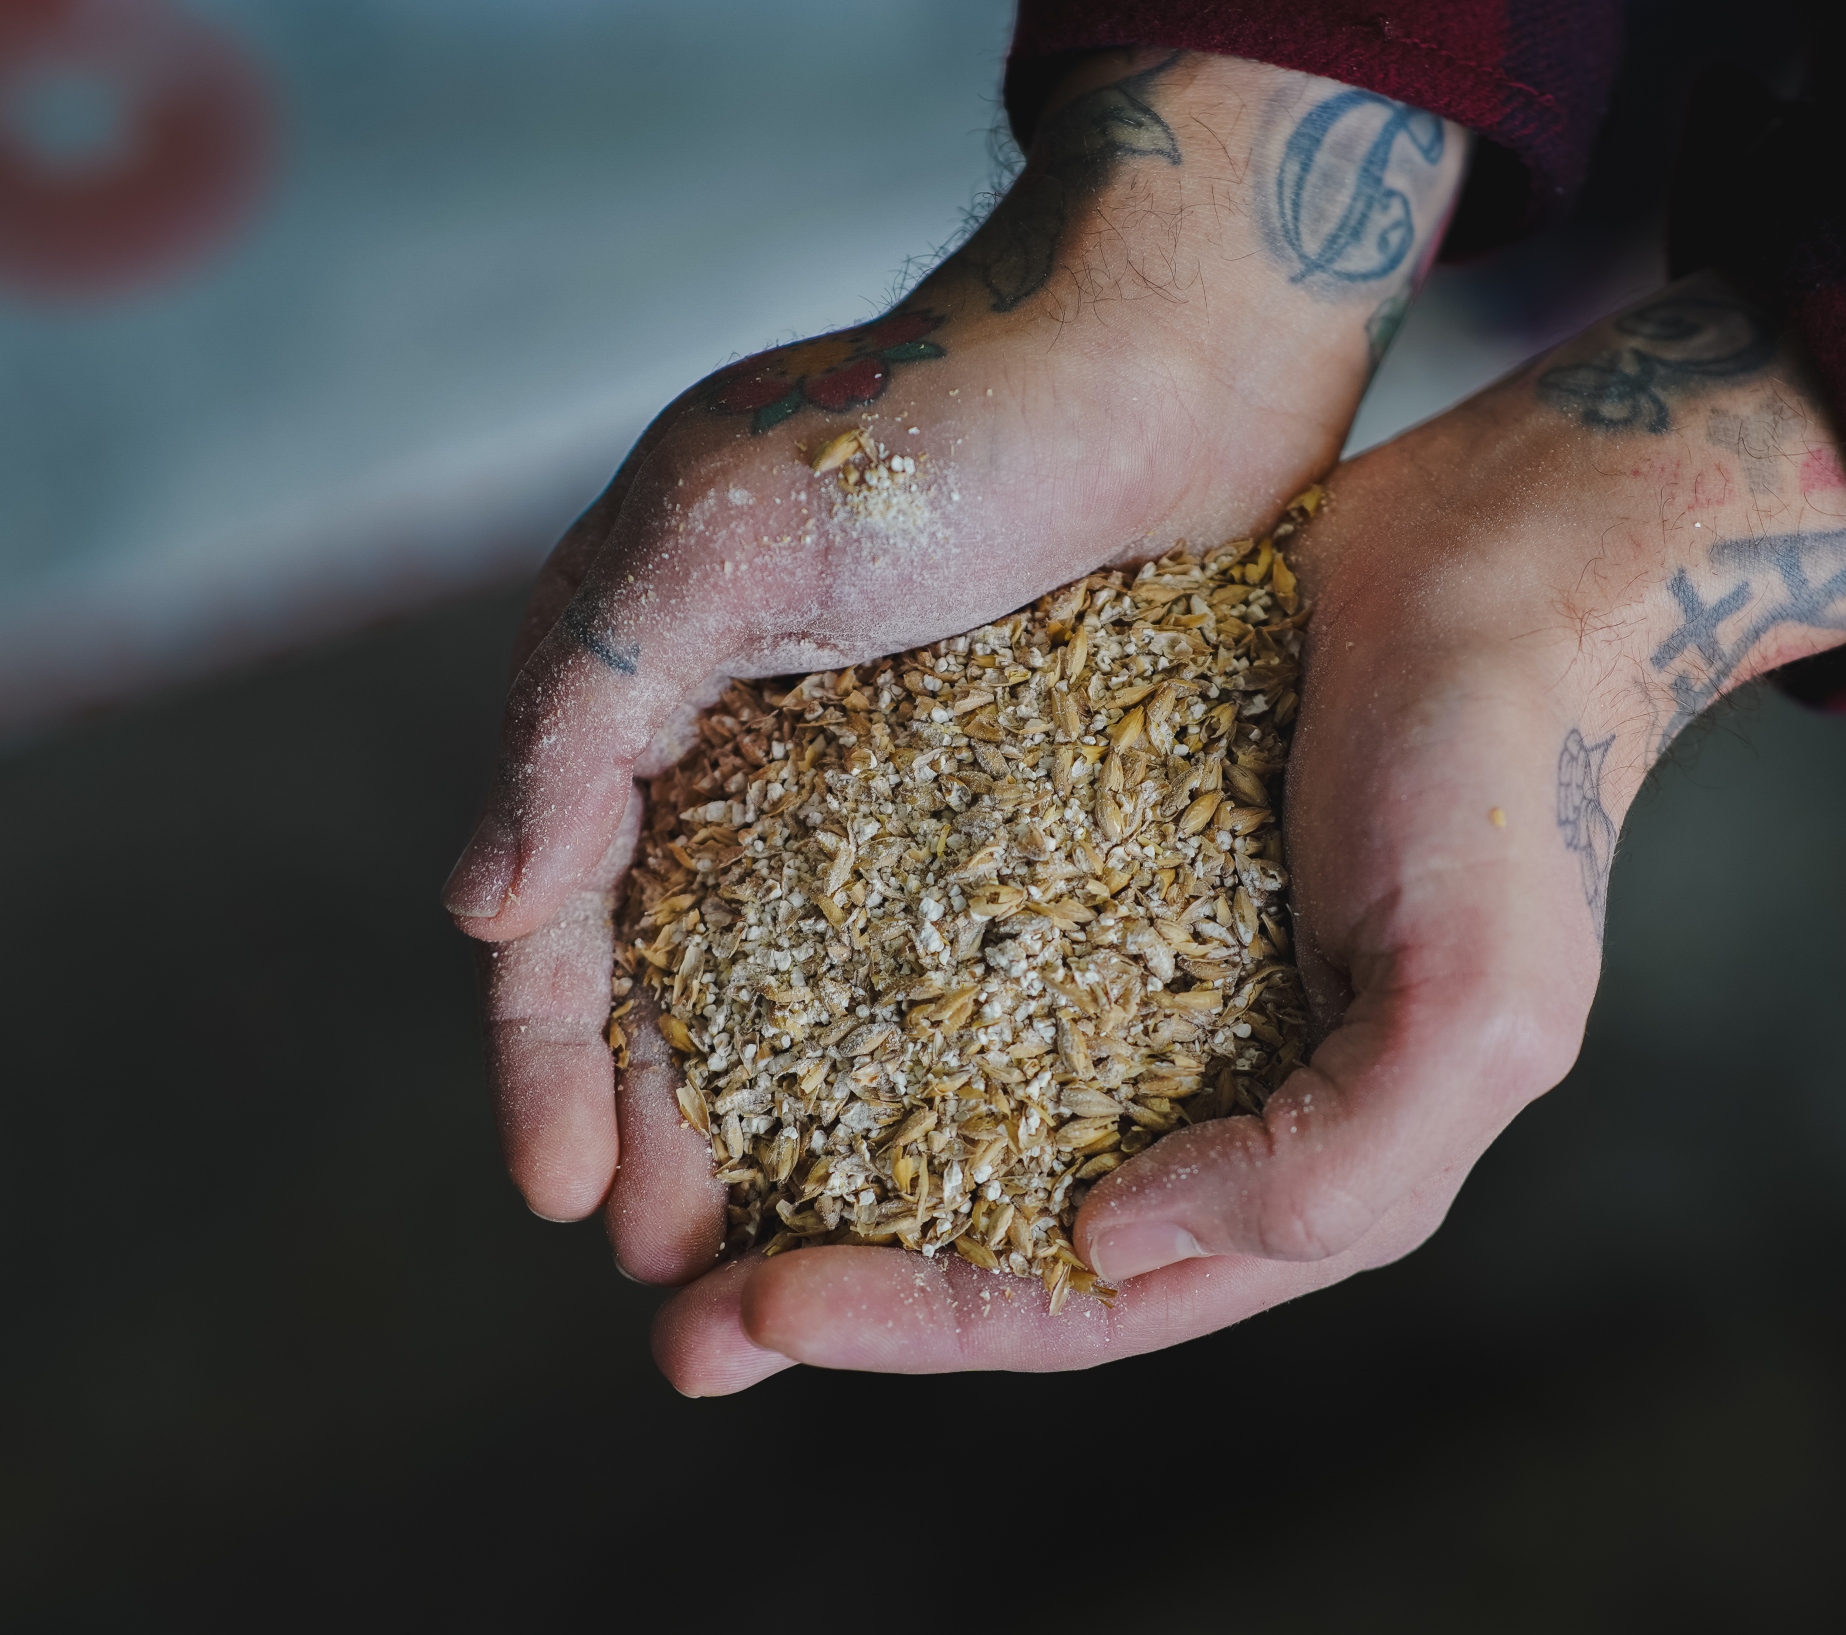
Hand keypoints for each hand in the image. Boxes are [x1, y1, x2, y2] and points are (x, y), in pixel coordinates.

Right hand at [443, 55, 1468, 1279]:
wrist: (1167, 360)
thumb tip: (483, 907)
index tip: (568, 1197)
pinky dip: (898, 1057)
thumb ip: (584, 708)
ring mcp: (867, 783)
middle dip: (658, 1122)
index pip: (564, 911)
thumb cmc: (937, 423)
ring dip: (770, 1119)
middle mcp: (741, 748)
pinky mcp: (990, 800)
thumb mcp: (721, 537)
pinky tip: (920, 1144)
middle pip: (670, 979)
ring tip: (777, 1246)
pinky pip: (920, 957)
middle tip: (669, 1266)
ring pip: (788, 990)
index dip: (549, 1060)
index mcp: (642, 689)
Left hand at [662, 271, 1845, 1390]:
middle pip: (994, 1231)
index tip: (761, 1312)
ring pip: (954, 1109)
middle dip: (838, 1277)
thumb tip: (1110, 1247)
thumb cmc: (1500, 783)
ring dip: (821, 1155)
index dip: (922, 1326)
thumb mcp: (1473, 1013)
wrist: (1491, 569)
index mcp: (1299, 1168)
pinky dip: (859, 1000)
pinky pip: (958, 961)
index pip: (1083, 1300)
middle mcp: (1208, 1098)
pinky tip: (748, 996)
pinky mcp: (1101, 875)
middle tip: (674, 1312)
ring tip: (680, 1167)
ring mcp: (1147, 988)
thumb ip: (1321, 1173)